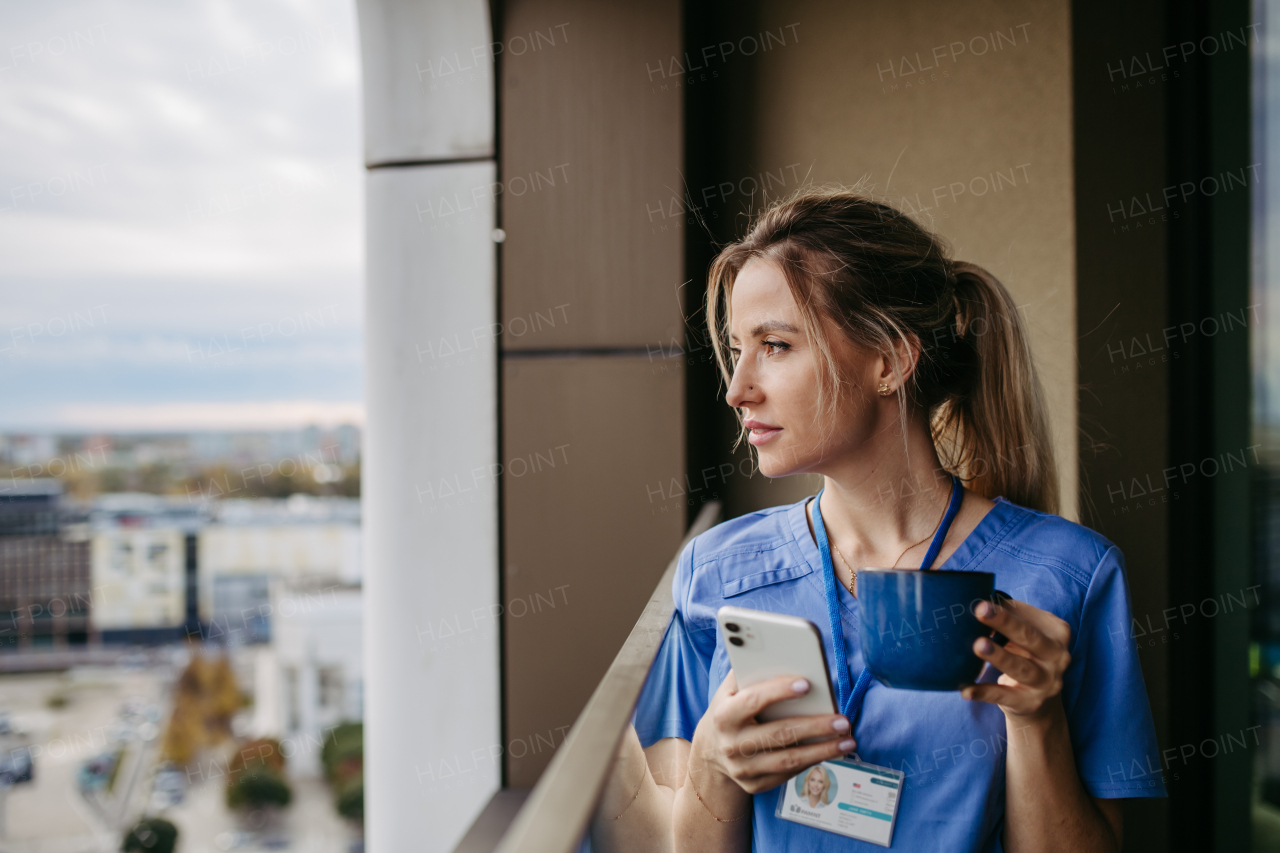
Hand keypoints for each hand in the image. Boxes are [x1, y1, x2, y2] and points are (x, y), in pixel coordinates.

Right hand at [690, 671, 853, 795]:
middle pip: (778, 734)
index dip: (779, 691)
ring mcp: (742, 768)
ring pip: (788, 760)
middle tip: (842, 720)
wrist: (711, 749)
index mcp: (724, 715)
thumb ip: (750, 672)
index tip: (807, 683)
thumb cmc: (730, 709)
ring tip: (847, 740)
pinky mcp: (753, 785)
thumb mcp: (730, 690)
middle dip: (814, 726)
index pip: (753, 700)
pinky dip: (811, 761)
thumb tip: (780, 652)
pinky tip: (830, 751)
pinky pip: (788, 773)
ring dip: (822, 751)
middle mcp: (731, 744)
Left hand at [963, 599, 1070, 719]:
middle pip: (1029, 637)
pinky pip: (1004, 696)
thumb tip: (978, 603)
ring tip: (978, 645)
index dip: (1006, 610)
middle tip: (980, 610)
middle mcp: (1057, 657)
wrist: (1040, 700)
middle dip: (1005, 623)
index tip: (981, 602)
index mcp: (1057, 633)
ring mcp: (1046, 682)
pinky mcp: (1030, 702)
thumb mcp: (1025, 634)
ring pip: (1021, 668)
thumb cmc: (1026, 654)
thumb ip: (1009, 618)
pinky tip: (966, 689)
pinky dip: (984, 692)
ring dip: (999, 656)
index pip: (1030, 617)